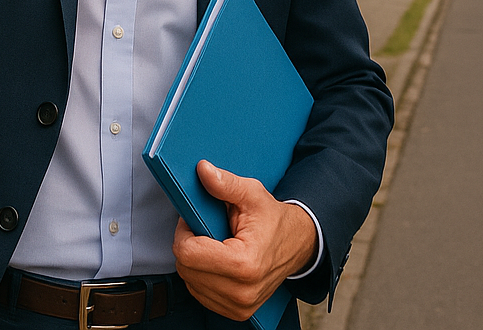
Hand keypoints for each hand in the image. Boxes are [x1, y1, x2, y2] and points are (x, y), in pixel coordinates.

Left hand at [172, 160, 317, 320]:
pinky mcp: (236, 312)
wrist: (297, 245)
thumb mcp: (252, 194)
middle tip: (203, 228)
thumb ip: (226, 183)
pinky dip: (201, 274)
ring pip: (189, 281)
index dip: (185, 231)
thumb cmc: (273, 219)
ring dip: (194, 260)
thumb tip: (202, 170)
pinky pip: (199, 293)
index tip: (195, 219)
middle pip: (185, 268)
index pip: (188, 253)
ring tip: (212, 243)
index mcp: (244, 264)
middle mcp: (242, 292)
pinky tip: (215, 260)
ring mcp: (239, 306)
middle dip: (188, 243)